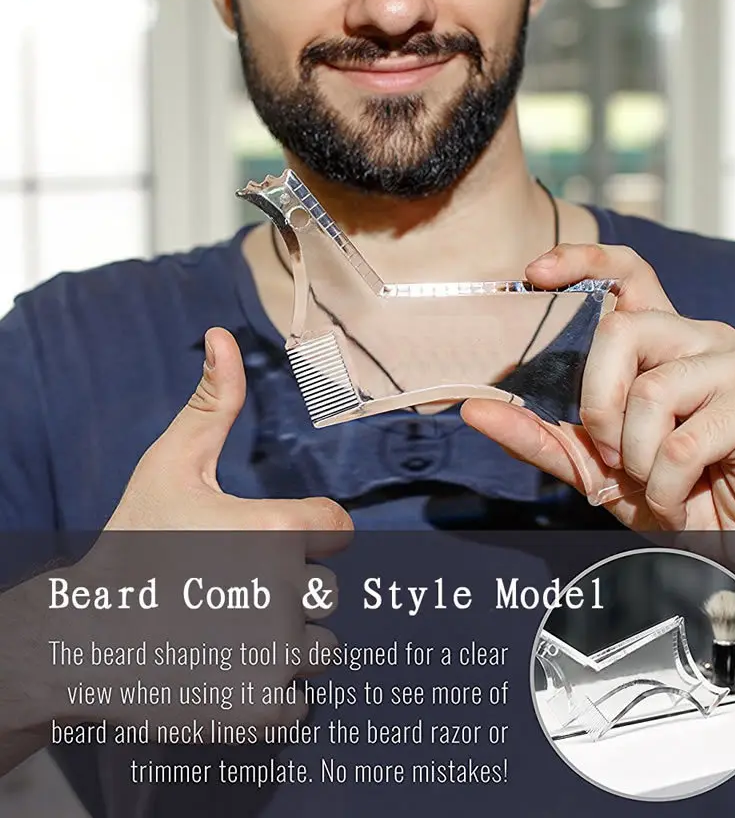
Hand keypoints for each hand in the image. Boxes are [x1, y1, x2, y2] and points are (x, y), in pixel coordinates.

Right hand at [50, 327, 352, 731]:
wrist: (85, 638)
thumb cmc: (134, 542)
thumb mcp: (170, 465)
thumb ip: (212, 403)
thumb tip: (221, 335)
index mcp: (275, 534)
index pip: (337, 528)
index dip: (304, 530)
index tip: (259, 540)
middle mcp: (286, 598)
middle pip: (328, 591)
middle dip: (290, 590)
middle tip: (228, 590)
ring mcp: (276, 660)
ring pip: (320, 648)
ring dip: (286, 642)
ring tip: (225, 628)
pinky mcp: (263, 711)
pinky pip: (302, 700)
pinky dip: (272, 691)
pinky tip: (226, 667)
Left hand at [462, 245, 734, 531]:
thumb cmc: (674, 492)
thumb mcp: (594, 466)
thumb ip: (538, 434)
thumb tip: (474, 408)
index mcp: (661, 342)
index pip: (627, 274)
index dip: (584, 261)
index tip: (537, 272)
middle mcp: (698, 338)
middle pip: (622, 329)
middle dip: (597, 402)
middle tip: (610, 452)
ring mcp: (733, 364)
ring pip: (650, 390)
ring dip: (636, 456)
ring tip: (653, 482)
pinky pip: (681, 442)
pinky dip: (665, 487)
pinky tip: (681, 499)